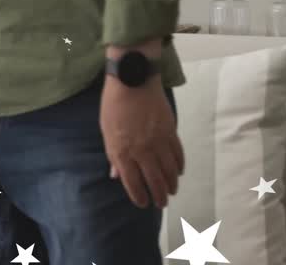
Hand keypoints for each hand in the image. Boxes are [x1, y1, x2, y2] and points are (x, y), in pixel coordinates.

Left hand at [99, 78, 183, 207]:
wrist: (132, 80)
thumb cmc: (113, 105)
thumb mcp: (106, 131)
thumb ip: (113, 155)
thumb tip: (115, 175)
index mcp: (122, 151)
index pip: (132, 182)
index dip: (139, 196)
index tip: (143, 203)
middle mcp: (142, 151)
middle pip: (154, 181)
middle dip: (159, 196)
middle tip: (162, 204)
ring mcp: (158, 142)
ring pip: (169, 171)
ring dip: (172, 184)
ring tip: (172, 191)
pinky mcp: (170, 132)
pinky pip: (178, 155)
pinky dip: (179, 166)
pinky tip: (178, 171)